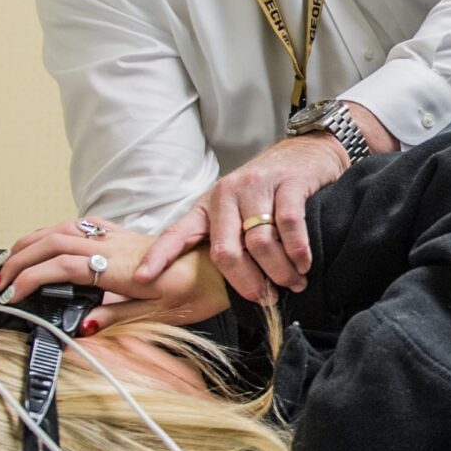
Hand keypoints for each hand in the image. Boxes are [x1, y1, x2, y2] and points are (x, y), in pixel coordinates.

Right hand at [0, 218, 230, 331]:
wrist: (226, 270)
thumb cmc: (199, 293)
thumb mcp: (158, 317)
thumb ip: (115, 318)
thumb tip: (80, 326)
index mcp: (120, 268)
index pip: (62, 266)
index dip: (31, 278)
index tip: (12, 296)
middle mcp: (116, 246)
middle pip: (54, 241)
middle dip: (19, 259)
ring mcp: (119, 238)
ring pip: (65, 228)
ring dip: (33, 242)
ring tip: (11, 262)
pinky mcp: (126, 236)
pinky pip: (84, 226)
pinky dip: (57, 232)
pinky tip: (50, 243)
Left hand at [139, 134, 351, 302]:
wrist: (308, 151)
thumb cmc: (270, 190)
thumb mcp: (237, 209)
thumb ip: (228, 239)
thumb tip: (225, 286)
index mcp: (208, 205)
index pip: (178, 233)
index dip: (159, 257)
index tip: (142, 280)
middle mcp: (227, 194)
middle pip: (225, 250)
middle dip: (245, 283)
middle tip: (264, 299)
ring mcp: (257, 186)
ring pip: (259, 242)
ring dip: (278, 271)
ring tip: (293, 284)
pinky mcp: (288, 183)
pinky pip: (289, 225)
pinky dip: (297, 251)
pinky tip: (303, 264)